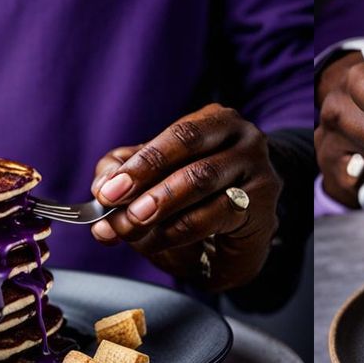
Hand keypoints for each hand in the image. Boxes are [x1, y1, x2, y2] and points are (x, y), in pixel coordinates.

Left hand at [88, 104, 280, 291]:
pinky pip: (218, 214)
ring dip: (162, 207)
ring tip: (134, 226)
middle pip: (191, 151)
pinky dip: (182, 230)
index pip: (177, 134)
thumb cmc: (201, 198)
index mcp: (216, 121)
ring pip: (203, 181)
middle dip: (148, 182)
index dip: (140, 163)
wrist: (251, 228)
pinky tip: (161, 241)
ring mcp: (258, 171)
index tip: (107, 191)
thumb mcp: (160, 179)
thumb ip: (127, 175)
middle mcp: (243, 139)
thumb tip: (100, 186)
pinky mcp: (263, 207)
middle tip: (119, 210)